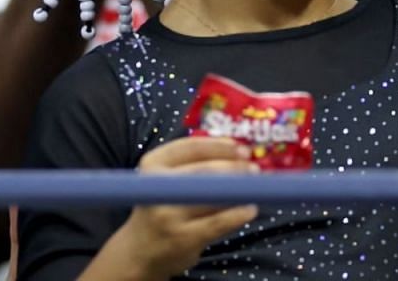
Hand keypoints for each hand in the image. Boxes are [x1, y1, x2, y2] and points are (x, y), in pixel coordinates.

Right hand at [101, 137, 259, 279]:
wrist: (140, 251)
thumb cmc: (163, 207)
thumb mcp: (167, 180)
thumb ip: (196, 162)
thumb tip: (241, 151)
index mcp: (152, 165)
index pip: (190, 147)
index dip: (219, 146)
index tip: (241, 148)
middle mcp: (157, 188)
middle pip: (204, 171)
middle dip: (235, 167)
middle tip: (254, 168)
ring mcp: (168, 215)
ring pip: (214, 195)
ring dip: (241, 189)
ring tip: (256, 187)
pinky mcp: (183, 238)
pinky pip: (220, 221)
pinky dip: (239, 214)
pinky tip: (250, 210)